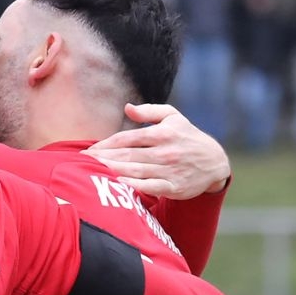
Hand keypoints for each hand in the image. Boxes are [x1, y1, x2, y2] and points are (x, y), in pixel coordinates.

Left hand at [85, 103, 230, 199]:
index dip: (105, 145)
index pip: (126, 139)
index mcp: (161, 133)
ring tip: (90, 174)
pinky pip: (150, 187)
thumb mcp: (174, 118)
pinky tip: (118, 186)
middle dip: (101, 159)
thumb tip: (127, 107)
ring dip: (111, 172)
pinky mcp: (173, 186)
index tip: (87, 151)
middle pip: (126, 156)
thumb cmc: (189, 138)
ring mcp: (169, 169)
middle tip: (80, 163)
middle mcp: (164, 151)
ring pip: (134, 171)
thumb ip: (150, 111)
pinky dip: (134, 186)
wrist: (215, 162)